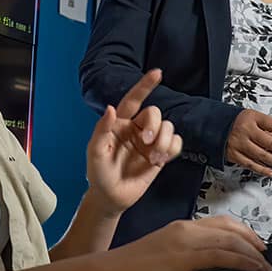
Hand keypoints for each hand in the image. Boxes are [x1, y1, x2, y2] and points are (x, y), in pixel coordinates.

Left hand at [86, 69, 181, 214]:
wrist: (112, 197)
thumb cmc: (99, 174)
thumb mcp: (95, 152)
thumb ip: (101, 129)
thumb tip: (110, 109)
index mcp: (119, 123)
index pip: (133, 100)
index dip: (145, 86)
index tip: (157, 73)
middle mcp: (136, 129)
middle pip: (155, 113)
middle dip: (155, 125)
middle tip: (147, 143)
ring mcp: (149, 141)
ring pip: (168, 127)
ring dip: (164, 140)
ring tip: (154, 157)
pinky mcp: (160, 154)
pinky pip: (176, 142)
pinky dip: (172, 148)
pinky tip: (161, 159)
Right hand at [100, 216, 271, 270]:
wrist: (114, 269)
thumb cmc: (136, 265)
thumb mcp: (166, 253)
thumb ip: (188, 252)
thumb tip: (211, 261)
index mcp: (181, 227)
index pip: (220, 222)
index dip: (242, 230)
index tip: (255, 242)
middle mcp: (185, 229)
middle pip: (229, 227)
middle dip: (252, 239)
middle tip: (265, 254)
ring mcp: (185, 241)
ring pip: (229, 240)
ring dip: (251, 253)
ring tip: (264, 265)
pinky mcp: (184, 257)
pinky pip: (222, 255)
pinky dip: (242, 260)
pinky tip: (252, 268)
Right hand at [226, 109, 271, 176]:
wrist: (212, 125)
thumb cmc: (236, 122)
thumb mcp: (251, 116)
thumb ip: (266, 125)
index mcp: (252, 117)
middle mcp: (245, 130)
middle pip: (270, 142)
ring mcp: (239, 143)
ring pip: (262, 155)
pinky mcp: (233, 154)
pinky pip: (251, 164)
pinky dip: (262, 169)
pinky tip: (270, 171)